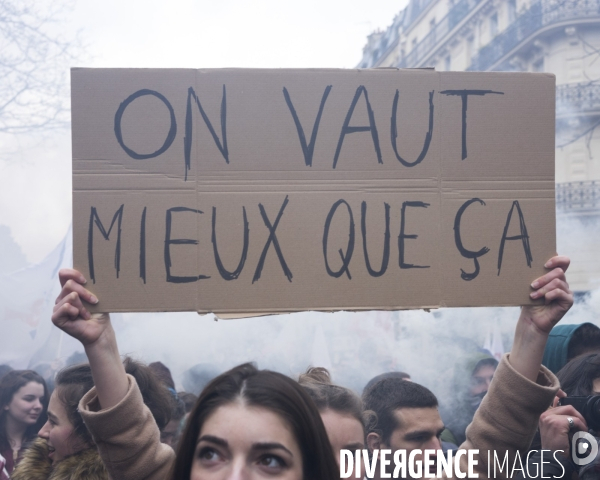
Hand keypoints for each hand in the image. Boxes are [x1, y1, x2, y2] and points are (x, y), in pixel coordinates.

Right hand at [52, 268, 110, 346]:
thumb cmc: (99, 312)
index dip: (73, 273)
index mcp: (70, 290)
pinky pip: (65, 307)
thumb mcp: (95, 295)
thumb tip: (89, 276)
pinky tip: (79, 317)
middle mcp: (62, 297)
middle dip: (85, 293)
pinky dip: (76, 312)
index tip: (85, 280)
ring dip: (83, 305)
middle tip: (94, 301)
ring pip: (71, 296)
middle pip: (70, 284)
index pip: (64, 274)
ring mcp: (58, 307)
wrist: (100, 329)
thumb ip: (88, 286)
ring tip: (86, 313)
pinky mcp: (56, 317)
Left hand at [510, 256, 572, 381]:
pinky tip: (543, 300)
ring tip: (533, 295)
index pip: (563, 261)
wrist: (530, 320)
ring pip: (558, 282)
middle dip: (543, 278)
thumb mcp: (529, 286)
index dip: (557, 259)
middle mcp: (563, 282)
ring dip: (543, 288)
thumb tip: (522, 262)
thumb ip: (532, 275)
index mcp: (554, 276)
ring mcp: (567, 292)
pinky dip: (550, 294)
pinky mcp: (568, 301)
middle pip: (559, 272)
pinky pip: (561, 292)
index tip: (545, 264)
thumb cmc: (528, 302)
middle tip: (532, 285)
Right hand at [539, 396, 586, 453]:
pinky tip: (581, 433)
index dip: (559, 394)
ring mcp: (550, 418)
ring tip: (582, 429)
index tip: (564, 394)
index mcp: (543, 415)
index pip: (552, 399)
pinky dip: (581, 426)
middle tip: (582, 425)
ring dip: (580, 420)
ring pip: (571, 411)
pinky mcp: (557, 423)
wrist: (553, 458)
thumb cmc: (555, 445)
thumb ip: (558, 417)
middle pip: (566, 406)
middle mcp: (544, 415)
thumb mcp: (554, 429)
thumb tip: (565, 406)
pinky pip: (574, 420)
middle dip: (577, 414)